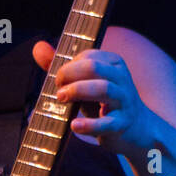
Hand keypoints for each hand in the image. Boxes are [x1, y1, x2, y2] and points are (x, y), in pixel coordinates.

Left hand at [31, 39, 156, 156]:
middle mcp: (122, 78)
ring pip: (103, 89)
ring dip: (78, 92)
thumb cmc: (105, 102)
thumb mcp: (86, 82)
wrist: (137, 128)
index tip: (58, 80)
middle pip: (94, 68)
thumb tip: (38, 47)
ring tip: (61, 98)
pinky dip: (89, 124)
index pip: (88, 56)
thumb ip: (62, 66)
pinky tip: (74, 125)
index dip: (68, 65)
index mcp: (114, 63)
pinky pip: (107, 123)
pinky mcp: (122, 124)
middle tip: (58, 88)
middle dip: (70, 75)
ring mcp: (124, 101)